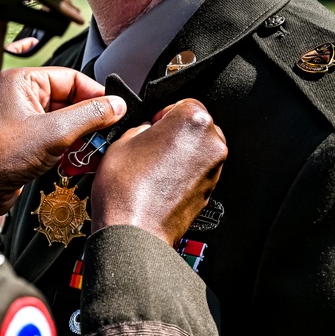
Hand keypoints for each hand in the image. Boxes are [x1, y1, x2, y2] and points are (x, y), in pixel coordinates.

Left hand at [0, 67, 126, 228]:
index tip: (116, 109)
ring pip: (63, 123)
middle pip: (69, 101)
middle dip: (88, 120)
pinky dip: (66, 149)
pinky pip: (53, 139)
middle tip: (106, 134)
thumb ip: (89, 117)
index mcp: (21, 82)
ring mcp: (20, 121)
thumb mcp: (53, 133)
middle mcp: (19, 97)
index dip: (95, 94)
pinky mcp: (22, 143)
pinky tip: (75, 161)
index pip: (71, 78)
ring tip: (92, 150)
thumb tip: (116, 105)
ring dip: (79, 138)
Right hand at [91, 99, 225, 245]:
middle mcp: (210, 143)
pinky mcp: (210, 191)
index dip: (162, 114)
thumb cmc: (126, 192)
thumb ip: (142, 127)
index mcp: (192, 121)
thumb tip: (148, 130)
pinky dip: (181, 174)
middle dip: (174, 134)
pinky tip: (158, 183)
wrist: (133, 232)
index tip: (151, 124)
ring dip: (178, 154)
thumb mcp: (121, 142)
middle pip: (194, 127)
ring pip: (196, 150)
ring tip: (151, 169)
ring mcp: (213, 169)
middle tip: (149, 147)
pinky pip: (196, 172)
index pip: (182, 102)